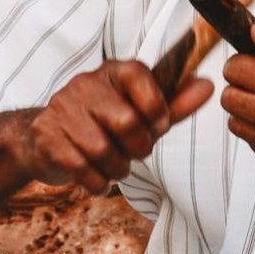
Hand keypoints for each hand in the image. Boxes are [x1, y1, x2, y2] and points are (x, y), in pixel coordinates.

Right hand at [22, 61, 212, 193]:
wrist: (45, 140)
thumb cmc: (104, 125)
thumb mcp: (142, 113)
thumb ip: (175, 104)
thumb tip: (208, 86)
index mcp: (113, 71)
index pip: (141, 76)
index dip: (157, 109)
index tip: (158, 126)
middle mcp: (85, 83)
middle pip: (127, 122)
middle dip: (139, 148)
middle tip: (134, 153)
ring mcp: (62, 108)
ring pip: (103, 150)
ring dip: (117, 169)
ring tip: (114, 166)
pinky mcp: (46, 136)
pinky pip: (82, 169)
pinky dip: (97, 182)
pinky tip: (97, 178)